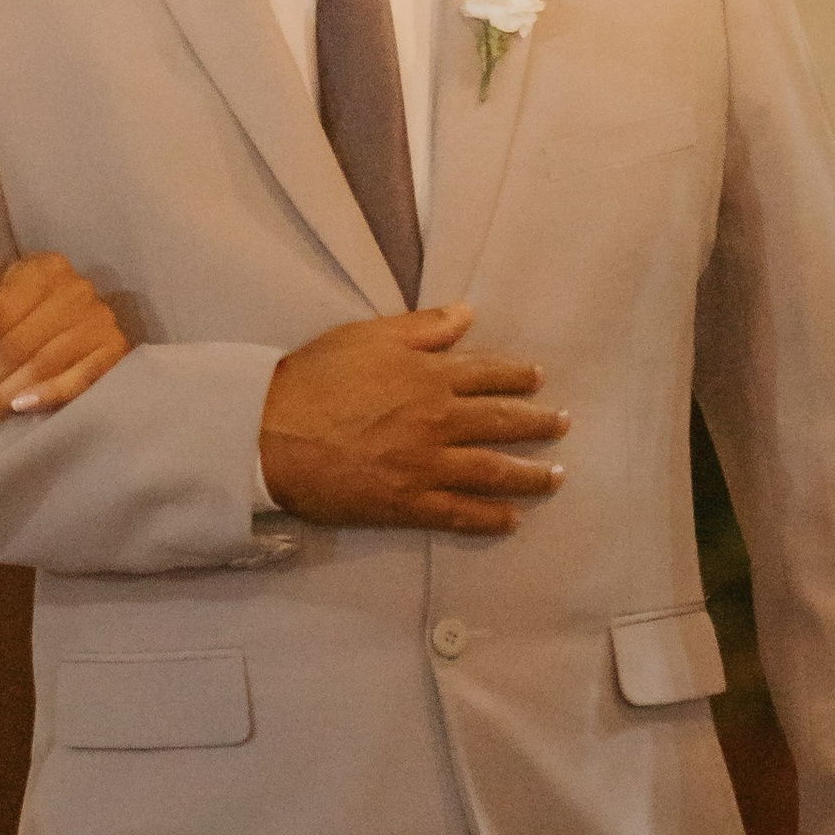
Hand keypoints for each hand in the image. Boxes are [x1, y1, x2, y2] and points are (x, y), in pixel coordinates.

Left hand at [0, 254, 132, 430]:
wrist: (75, 315)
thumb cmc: (21, 305)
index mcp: (43, 269)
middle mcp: (76, 290)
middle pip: (17, 345)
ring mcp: (99, 320)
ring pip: (42, 365)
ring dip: (3, 396)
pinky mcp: (116, 349)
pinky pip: (82, 378)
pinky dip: (50, 394)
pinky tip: (21, 408)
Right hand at [256, 304, 567, 532]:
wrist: (271, 434)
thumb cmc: (314, 378)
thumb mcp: (367, 336)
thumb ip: (422, 328)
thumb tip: (467, 313)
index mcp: (429, 376)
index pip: (488, 373)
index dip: (518, 375)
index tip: (538, 378)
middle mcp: (438, 421)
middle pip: (502, 422)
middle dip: (538, 423)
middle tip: (563, 425)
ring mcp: (426, 465)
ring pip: (493, 470)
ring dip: (530, 474)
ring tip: (556, 477)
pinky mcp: (408, 503)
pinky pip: (459, 513)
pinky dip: (489, 517)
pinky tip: (511, 520)